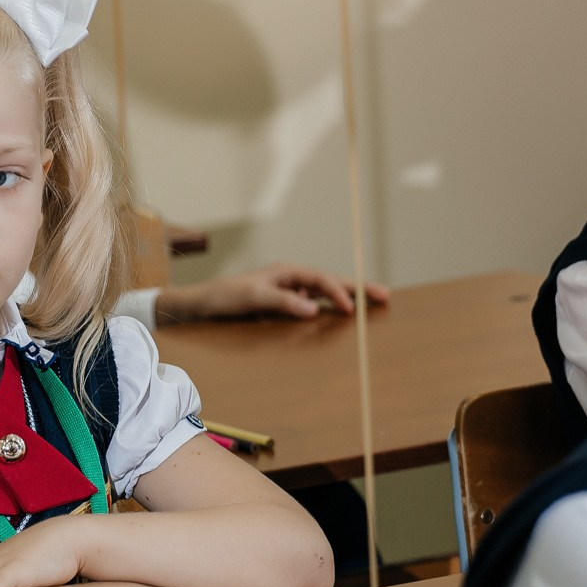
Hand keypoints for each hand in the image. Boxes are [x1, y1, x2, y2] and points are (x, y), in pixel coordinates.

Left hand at [159, 263, 389, 322]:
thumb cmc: (224, 298)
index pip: (320, 279)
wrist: (201, 304)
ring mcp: (288, 290)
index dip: (338, 292)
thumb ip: (282, 302)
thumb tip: (314, 309)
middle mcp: (290, 278)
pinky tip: (341, 315)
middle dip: (356, 288)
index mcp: (285, 271)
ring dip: (346, 297)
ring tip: (372, 303)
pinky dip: (330, 307)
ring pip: (324, 293)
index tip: (351, 308)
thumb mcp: (252, 298)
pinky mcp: (283, 303)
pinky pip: (313, 304)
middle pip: (329, 281)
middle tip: (384, 295)